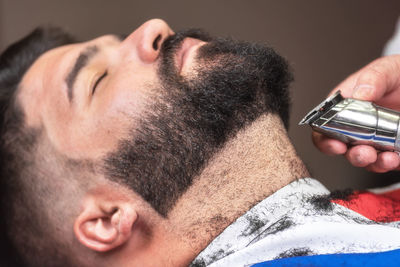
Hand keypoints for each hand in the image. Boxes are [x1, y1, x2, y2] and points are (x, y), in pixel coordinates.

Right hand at [312, 55, 399, 171]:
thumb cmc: (396, 75)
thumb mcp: (386, 70)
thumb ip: (372, 78)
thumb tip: (361, 93)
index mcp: (344, 107)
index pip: (324, 129)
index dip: (325, 141)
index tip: (336, 144)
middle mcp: (356, 127)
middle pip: (344, 149)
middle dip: (354, 155)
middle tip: (365, 153)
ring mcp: (374, 138)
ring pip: (366, 159)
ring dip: (374, 163)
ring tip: (386, 158)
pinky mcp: (392, 148)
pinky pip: (388, 161)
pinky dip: (392, 163)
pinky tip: (396, 158)